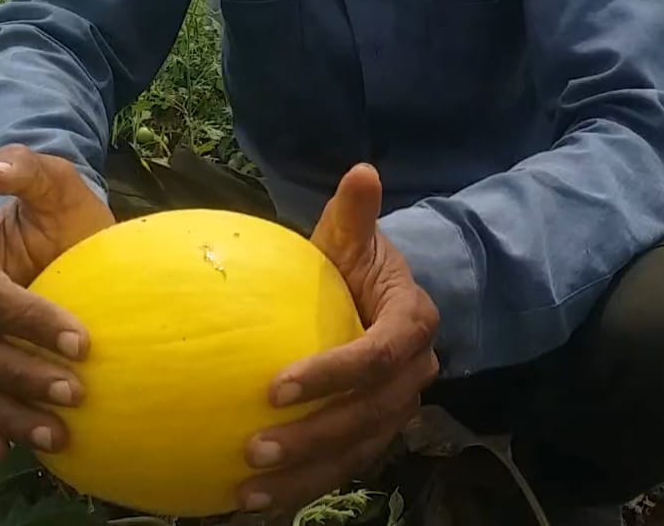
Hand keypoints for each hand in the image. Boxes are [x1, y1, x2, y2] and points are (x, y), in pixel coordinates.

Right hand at [0, 144, 114, 463]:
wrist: (58, 252)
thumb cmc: (59, 220)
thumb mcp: (55, 186)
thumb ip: (27, 169)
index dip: (33, 322)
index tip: (84, 342)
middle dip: (24, 375)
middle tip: (76, 393)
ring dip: (9, 416)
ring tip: (57, 435)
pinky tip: (3, 453)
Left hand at [238, 163, 441, 515]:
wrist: (384, 298)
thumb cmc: (361, 264)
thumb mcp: (357, 238)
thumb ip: (356, 214)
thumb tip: (361, 170)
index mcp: (413, 324)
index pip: (378, 355)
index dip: (333, 374)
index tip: (276, 387)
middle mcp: (414, 374)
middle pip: (370, 415)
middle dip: (315, 437)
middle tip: (255, 448)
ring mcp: (397, 410)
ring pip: (357, 451)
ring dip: (306, 475)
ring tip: (250, 492)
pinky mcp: (375, 435)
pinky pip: (344, 465)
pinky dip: (304, 486)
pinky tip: (252, 503)